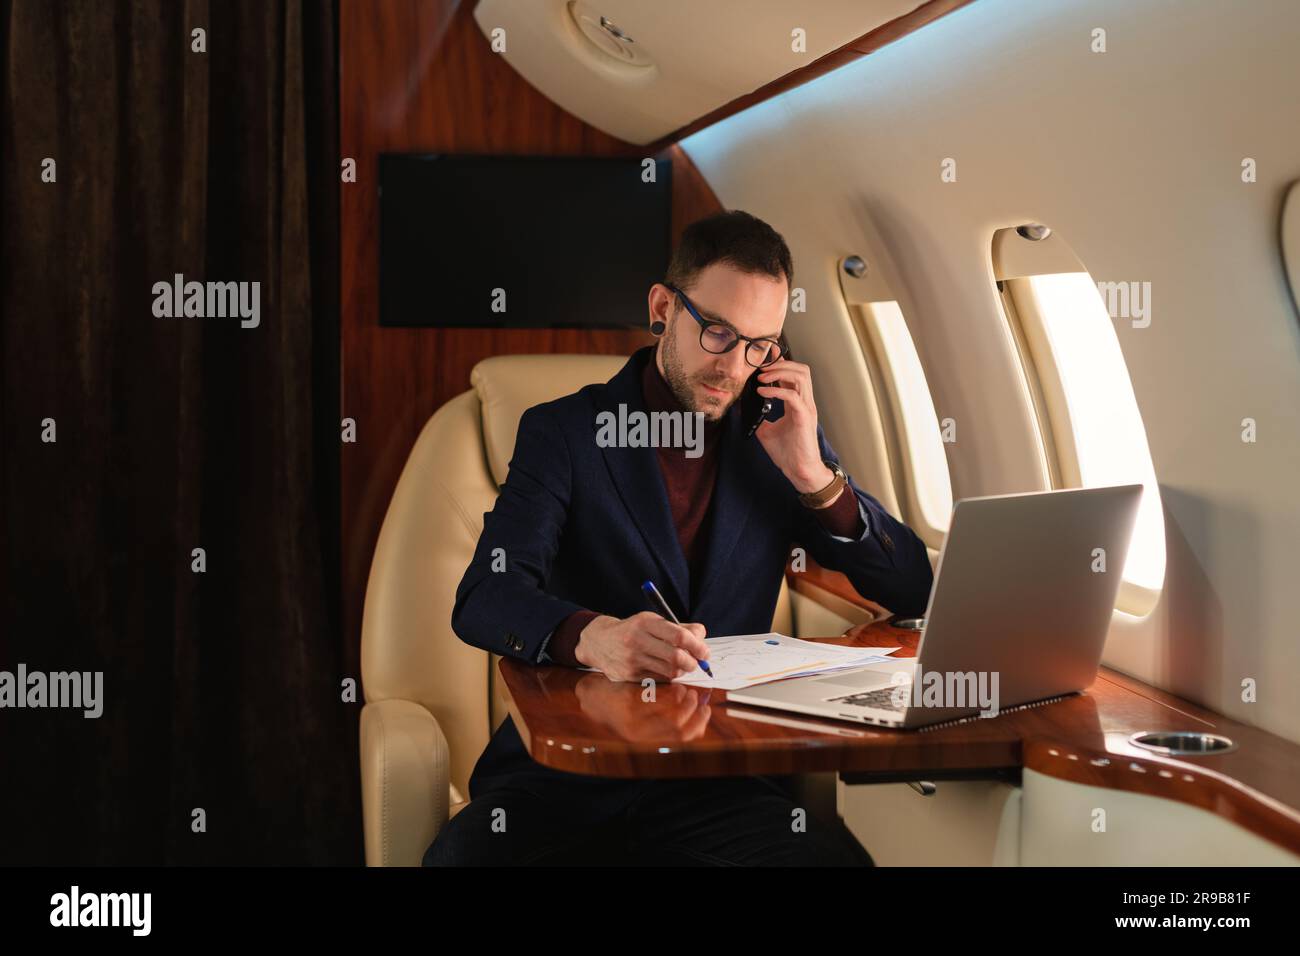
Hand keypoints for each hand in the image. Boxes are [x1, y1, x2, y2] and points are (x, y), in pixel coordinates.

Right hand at [574, 612, 708, 682]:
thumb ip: (678, 627)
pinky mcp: (630, 676)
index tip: (705, 652)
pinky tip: (666, 669)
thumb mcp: (652, 621)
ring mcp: (633, 660)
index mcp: (645, 623)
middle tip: (697, 662)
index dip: (697, 646)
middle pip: (677, 657)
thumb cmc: (633, 630)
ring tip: (682, 664)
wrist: (599, 642)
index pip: (679, 636)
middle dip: (693, 662)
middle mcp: (637, 641)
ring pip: (670, 671)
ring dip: (682, 670)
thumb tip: (702, 635)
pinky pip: (660, 680)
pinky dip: (669, 676)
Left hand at [753, 359, 832, 492]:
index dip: (780, 363)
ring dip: (779, 372)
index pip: (794, 374)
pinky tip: (762, 391)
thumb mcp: (766, 430)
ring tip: (762, 377)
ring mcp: (806, 409)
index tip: (764, 359)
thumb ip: (759, 416)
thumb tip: (742, 408)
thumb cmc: (787, 453)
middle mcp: (805, 403)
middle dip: (780, 363)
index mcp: (798, 403)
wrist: (799, 471)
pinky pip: (792, 396)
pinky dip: (776, 390)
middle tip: (761, 368)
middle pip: (801, 369)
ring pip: (801, 377)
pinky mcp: (804, 417)